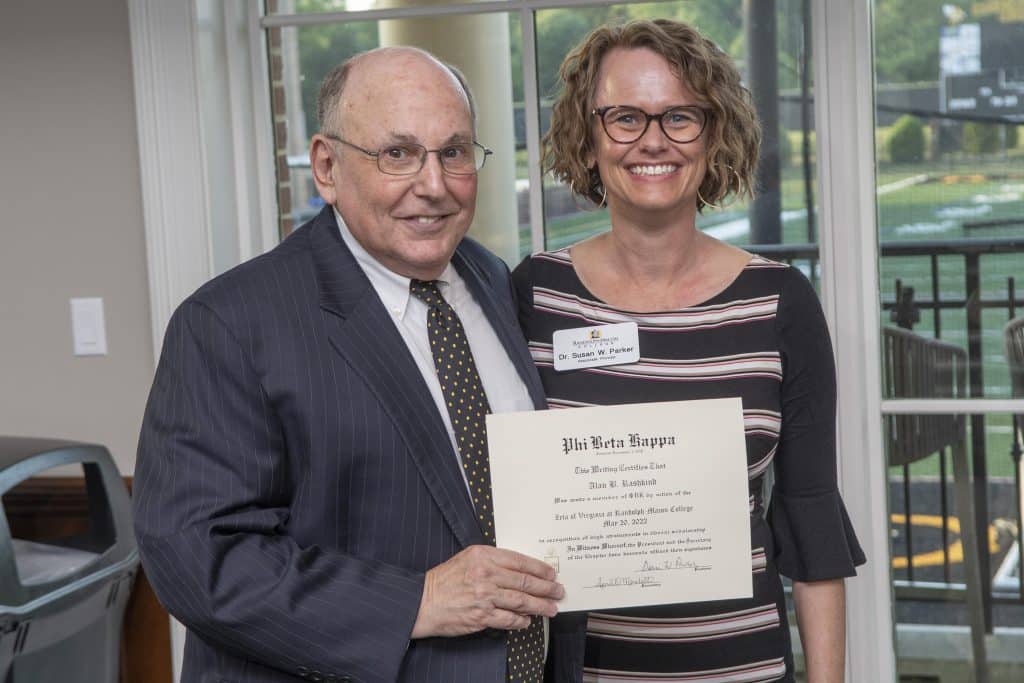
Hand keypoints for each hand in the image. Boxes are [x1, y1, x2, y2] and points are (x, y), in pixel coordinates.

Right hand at [410, 545, 564, 638]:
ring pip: (521, 601)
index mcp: (483, 556)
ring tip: (551, 608)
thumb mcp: (467, 558)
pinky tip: (527, 620)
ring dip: (540, 606)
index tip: (550, 573)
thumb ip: (492, 560)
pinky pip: (509, 619)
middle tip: (558, 591)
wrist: (422, 601)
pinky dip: (521, 621)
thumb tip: (520, 569)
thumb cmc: (444, 580)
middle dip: (546, 588)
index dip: (539, 569)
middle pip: (525, 582)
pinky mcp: (481, 616)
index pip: (520, 561)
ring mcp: (484, 597)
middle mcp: (486, 574)